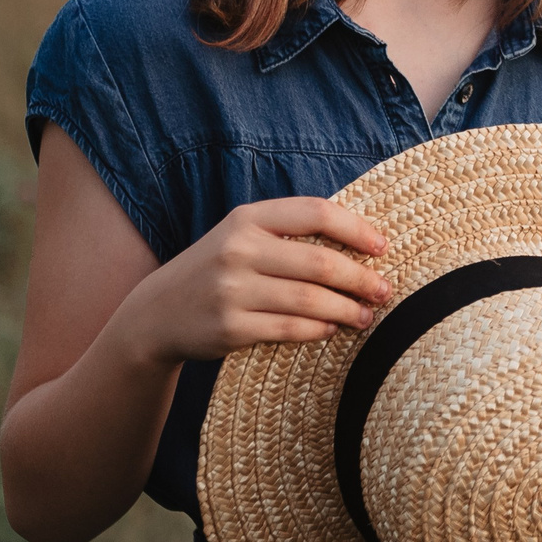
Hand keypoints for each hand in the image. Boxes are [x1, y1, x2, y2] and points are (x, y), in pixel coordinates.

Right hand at [118, 197, 391, 366]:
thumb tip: (359, 240)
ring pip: (309, 299)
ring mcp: (232, 290)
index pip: (315, 212)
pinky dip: (318, 330)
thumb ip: (287, 232)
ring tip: (366, 316)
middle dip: (360, 278)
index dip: (356, 228)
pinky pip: (289, 329)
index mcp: (246, 218)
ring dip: (347, 309)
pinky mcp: (229, 328)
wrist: (156, 313)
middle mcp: (238, 250)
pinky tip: (332, 329)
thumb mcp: (241, 236)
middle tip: (384, 290)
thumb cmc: (216, 270)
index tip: (382, 247)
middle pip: (320, 262)